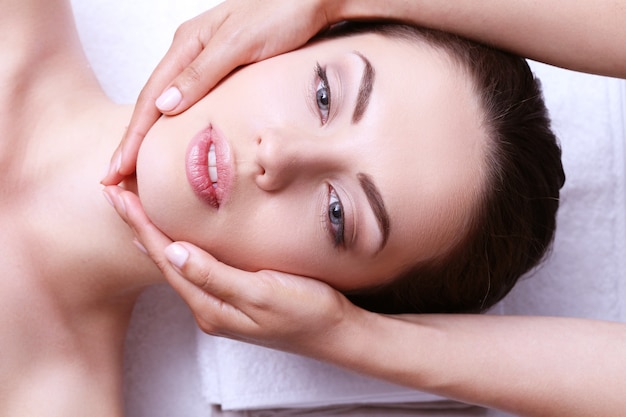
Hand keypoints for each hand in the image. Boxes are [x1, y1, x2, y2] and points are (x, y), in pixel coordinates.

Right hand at [101, 0, 333, 185]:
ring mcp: (206, 60)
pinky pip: (189, 101)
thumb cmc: (282, 13)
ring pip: (168, 102)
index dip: (133, 136)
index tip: (117, 168)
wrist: (314, 0)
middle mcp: (191, 52)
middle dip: (132, 140)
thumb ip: (202, 73)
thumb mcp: (240, 43)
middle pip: (153, 101)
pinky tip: (172, 140)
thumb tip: (164, 106)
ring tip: (135, 166)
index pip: (151, 97)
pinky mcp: (225, 69)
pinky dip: (174, 125)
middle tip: (115, 177)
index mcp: (188, 44)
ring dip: (149, 135)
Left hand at [103, 185, 359, 355]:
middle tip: (117, 194)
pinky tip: (176, 240)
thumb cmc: (307, 312)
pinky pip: (196, 269)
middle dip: (139, 228)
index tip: (120, 196)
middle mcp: (209, 307)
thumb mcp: (262, 293)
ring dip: (155, 236)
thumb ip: (216, 275)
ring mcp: (221, 304)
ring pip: (178, 264)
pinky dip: (179, 247)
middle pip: (164, 261)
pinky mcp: (235, 297)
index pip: (166, 258)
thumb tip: (174, 252)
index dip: (141, 225)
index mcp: (211, 306)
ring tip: (136, 212)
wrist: (337, 332)